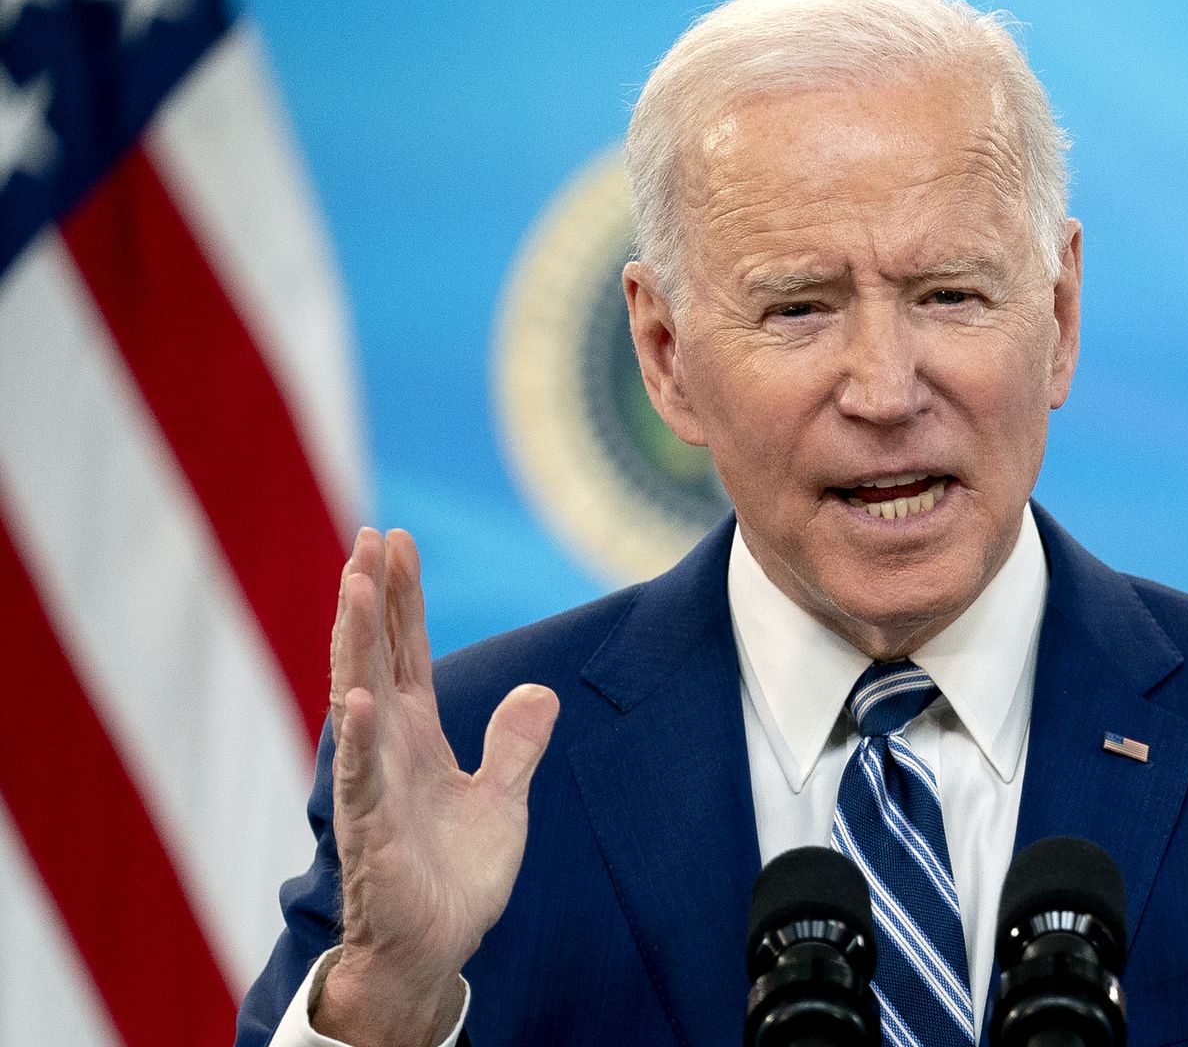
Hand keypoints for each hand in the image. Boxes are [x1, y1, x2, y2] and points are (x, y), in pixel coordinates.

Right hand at [312, 529, 559, 1046]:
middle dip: (372, 596)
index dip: (401, 596)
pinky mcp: (370, 829)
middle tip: (368, 534)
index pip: (406, 650)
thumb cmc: (456, 875)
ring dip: (355, 643)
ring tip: (352, 583)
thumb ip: (517, 744)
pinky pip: (360, 777)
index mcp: (415, 734)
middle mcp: (387, 747)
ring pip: (357, 698)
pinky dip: (358, 737)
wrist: (435, 947)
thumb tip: (541, 691)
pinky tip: (359, 696)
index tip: (394, 539)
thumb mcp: (503, 798)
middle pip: (376, 656)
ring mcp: (372, 783)